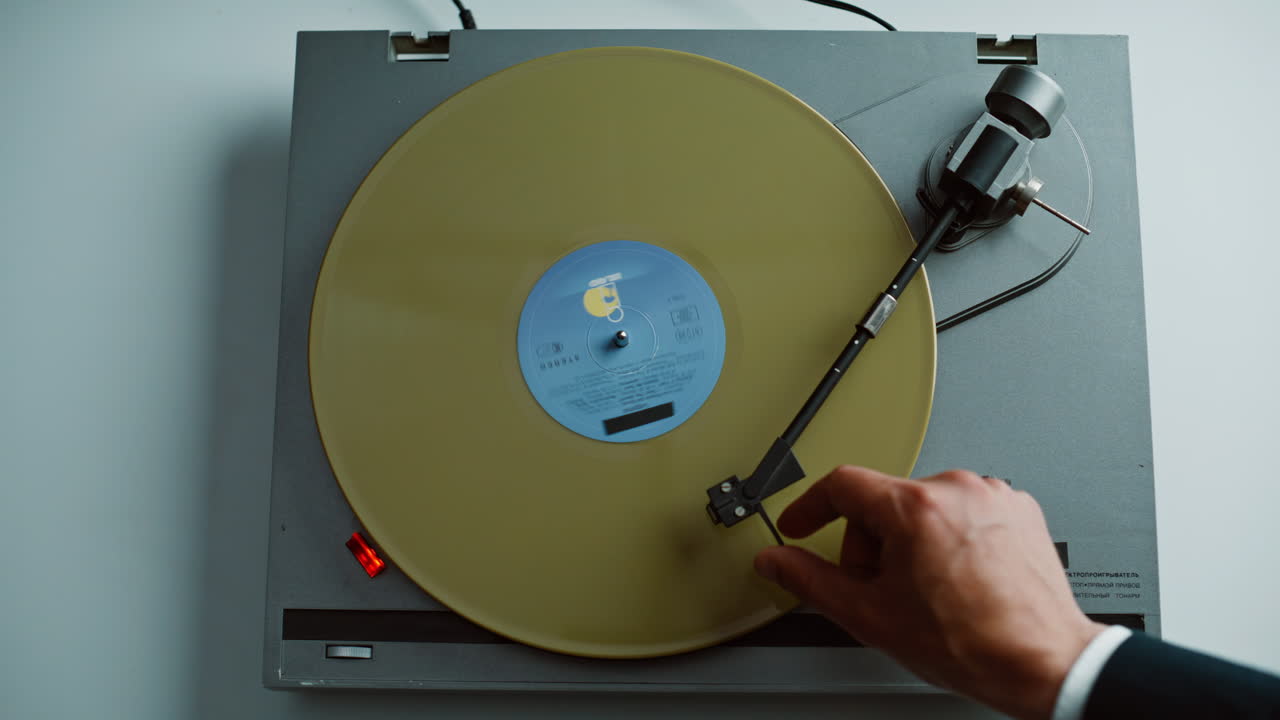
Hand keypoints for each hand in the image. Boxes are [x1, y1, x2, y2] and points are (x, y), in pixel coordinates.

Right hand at [754, 466, 1102, 719]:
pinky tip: (958, 579)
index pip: (842, 484)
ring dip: (912, 540)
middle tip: (882, 588)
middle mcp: (956, 489)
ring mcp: (992, 496)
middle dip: (871, 543)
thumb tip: (776, 560)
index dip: (811, 507)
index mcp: (915, 508)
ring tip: (928, 590)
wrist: (1044, 663)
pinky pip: (964, 510)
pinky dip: (951, 537)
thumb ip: (811, 580)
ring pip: (924, 505)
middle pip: (884, 500)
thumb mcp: (871, 616)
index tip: (801, 524)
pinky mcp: (1019, 508)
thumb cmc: (972, 644)